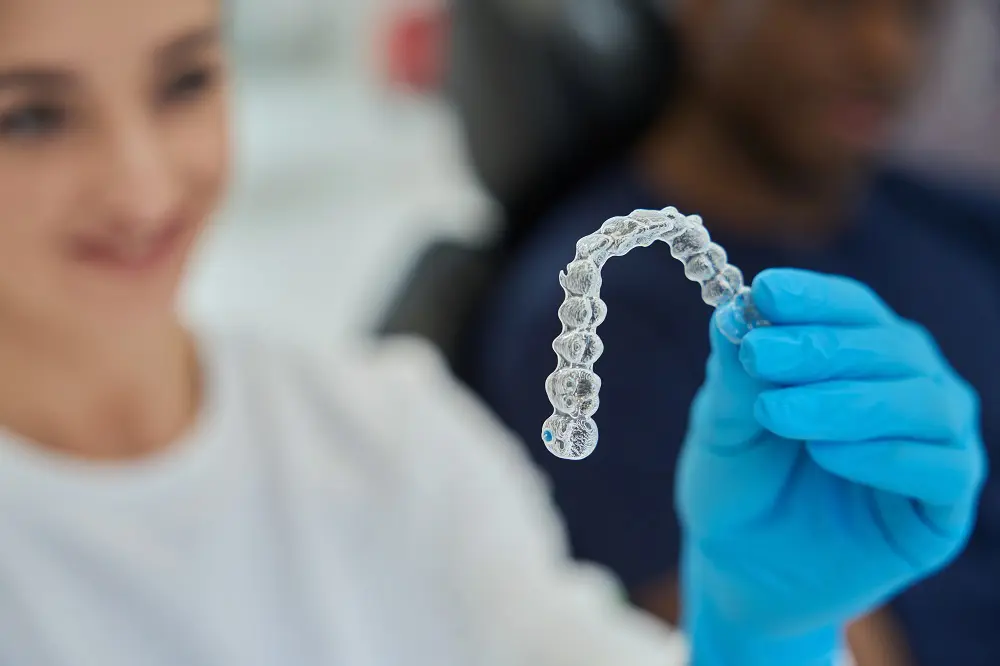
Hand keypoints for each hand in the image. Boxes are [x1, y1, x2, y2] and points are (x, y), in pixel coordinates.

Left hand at [677, 269, 986, 660]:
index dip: (813, 296)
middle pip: (886, 347)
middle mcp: (907, 386)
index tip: (766, 290)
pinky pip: (938, 468)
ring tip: (778, 414)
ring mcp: (933, 443)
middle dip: (818, 348)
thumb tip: (734, 309)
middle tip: (760, 356)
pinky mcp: (943, 505)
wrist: (741, 572)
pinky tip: (827, 454)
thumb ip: (734, 376)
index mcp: (855, 355)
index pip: (851, 308)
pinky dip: (883, 456)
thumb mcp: (723, 428)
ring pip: (918, 403)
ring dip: (845, 402)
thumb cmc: (736, 487)